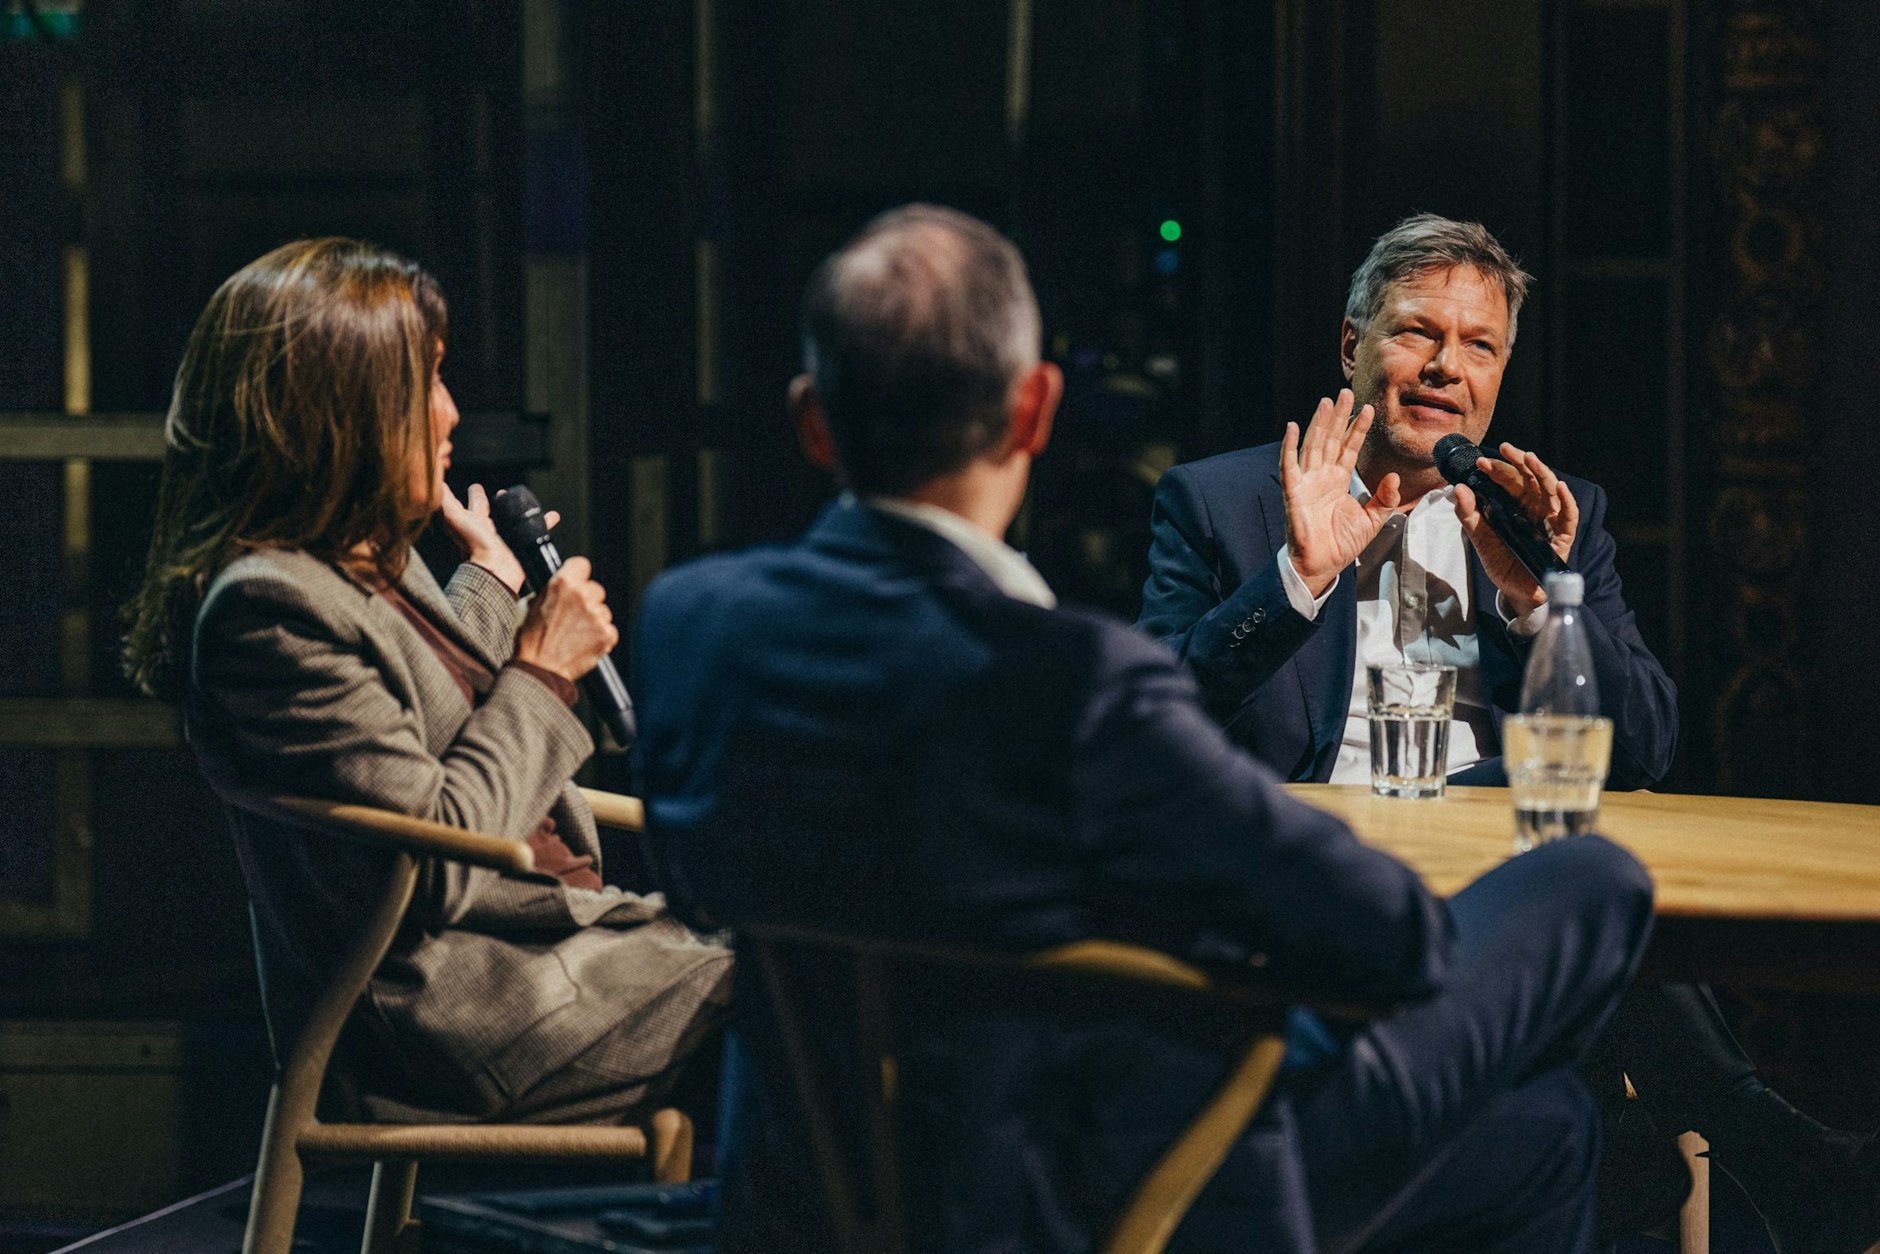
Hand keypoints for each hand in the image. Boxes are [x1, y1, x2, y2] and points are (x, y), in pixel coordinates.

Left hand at [439, 483, 558, 595]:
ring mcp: (507, 537)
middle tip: (504, 492)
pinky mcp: (523, 544)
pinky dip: (545, 523)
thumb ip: (445, 500)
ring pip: (516, 519)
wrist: (494, 570)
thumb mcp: (453, 517)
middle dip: (500, 501)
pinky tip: (553, 516)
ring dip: (523, 510)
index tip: (475, 486)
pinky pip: (536, 530)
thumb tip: (436, 481)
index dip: (474, 494)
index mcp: (474, 521)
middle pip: (496, 511)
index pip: (474, 504)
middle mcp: (491, 529)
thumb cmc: (471, 544)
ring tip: (531, 502)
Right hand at [513, 556, 617, 682]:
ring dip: (594, 619)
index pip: (581, 564)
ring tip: (575, 634)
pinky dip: (601, 636)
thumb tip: (560, 587)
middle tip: (572, 616)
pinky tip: (584, 643)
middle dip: (587, 600)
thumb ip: (550, 591)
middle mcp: (582, 596)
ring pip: (603, 610)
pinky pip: (609, 629)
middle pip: (595, 589)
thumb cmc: (530, 640)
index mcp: (562, 584)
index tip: (577, 581)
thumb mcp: (530, 605)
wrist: (538, 669)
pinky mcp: (606, 634)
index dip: (578, 574)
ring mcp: (596, 615)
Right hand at [1281, 389, 1402, 595]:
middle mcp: (1322, 476)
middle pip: (1331, 439)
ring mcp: (1307, 482)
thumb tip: (1395, 477)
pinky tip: (1294, 427)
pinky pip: (1289, 465)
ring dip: (1319, 423)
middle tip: (1346, 393)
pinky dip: (1290, 446)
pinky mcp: (1293, 492)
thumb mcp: (1373, 520)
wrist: (1323, 564)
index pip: (1349, 448)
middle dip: (1339, 416)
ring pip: (1314, 445)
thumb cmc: (1342, 544)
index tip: (1369, 409)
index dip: (1358, 429)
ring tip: (1327, 402)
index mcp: (1339, 481)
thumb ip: (1384, 498)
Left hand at [1453, 441, 1578, 615]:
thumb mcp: (1481, 539)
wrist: (1516, 592)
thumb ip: (1469, 515)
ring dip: (1542, 474)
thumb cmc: (1502, 563)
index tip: (1480, 463)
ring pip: (1551, 492)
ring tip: (1530, 458)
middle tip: (1506, 448)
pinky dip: (1567, 502)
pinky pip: (1569, 517)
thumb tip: (1458, 488)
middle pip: (1532, 480)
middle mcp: (1535, 509)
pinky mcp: (1563, 538)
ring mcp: (1551, 522)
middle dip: (1520, 463)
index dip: (1499, 469)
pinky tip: (1560, 487)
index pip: (1510, 481)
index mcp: (1517, 506)